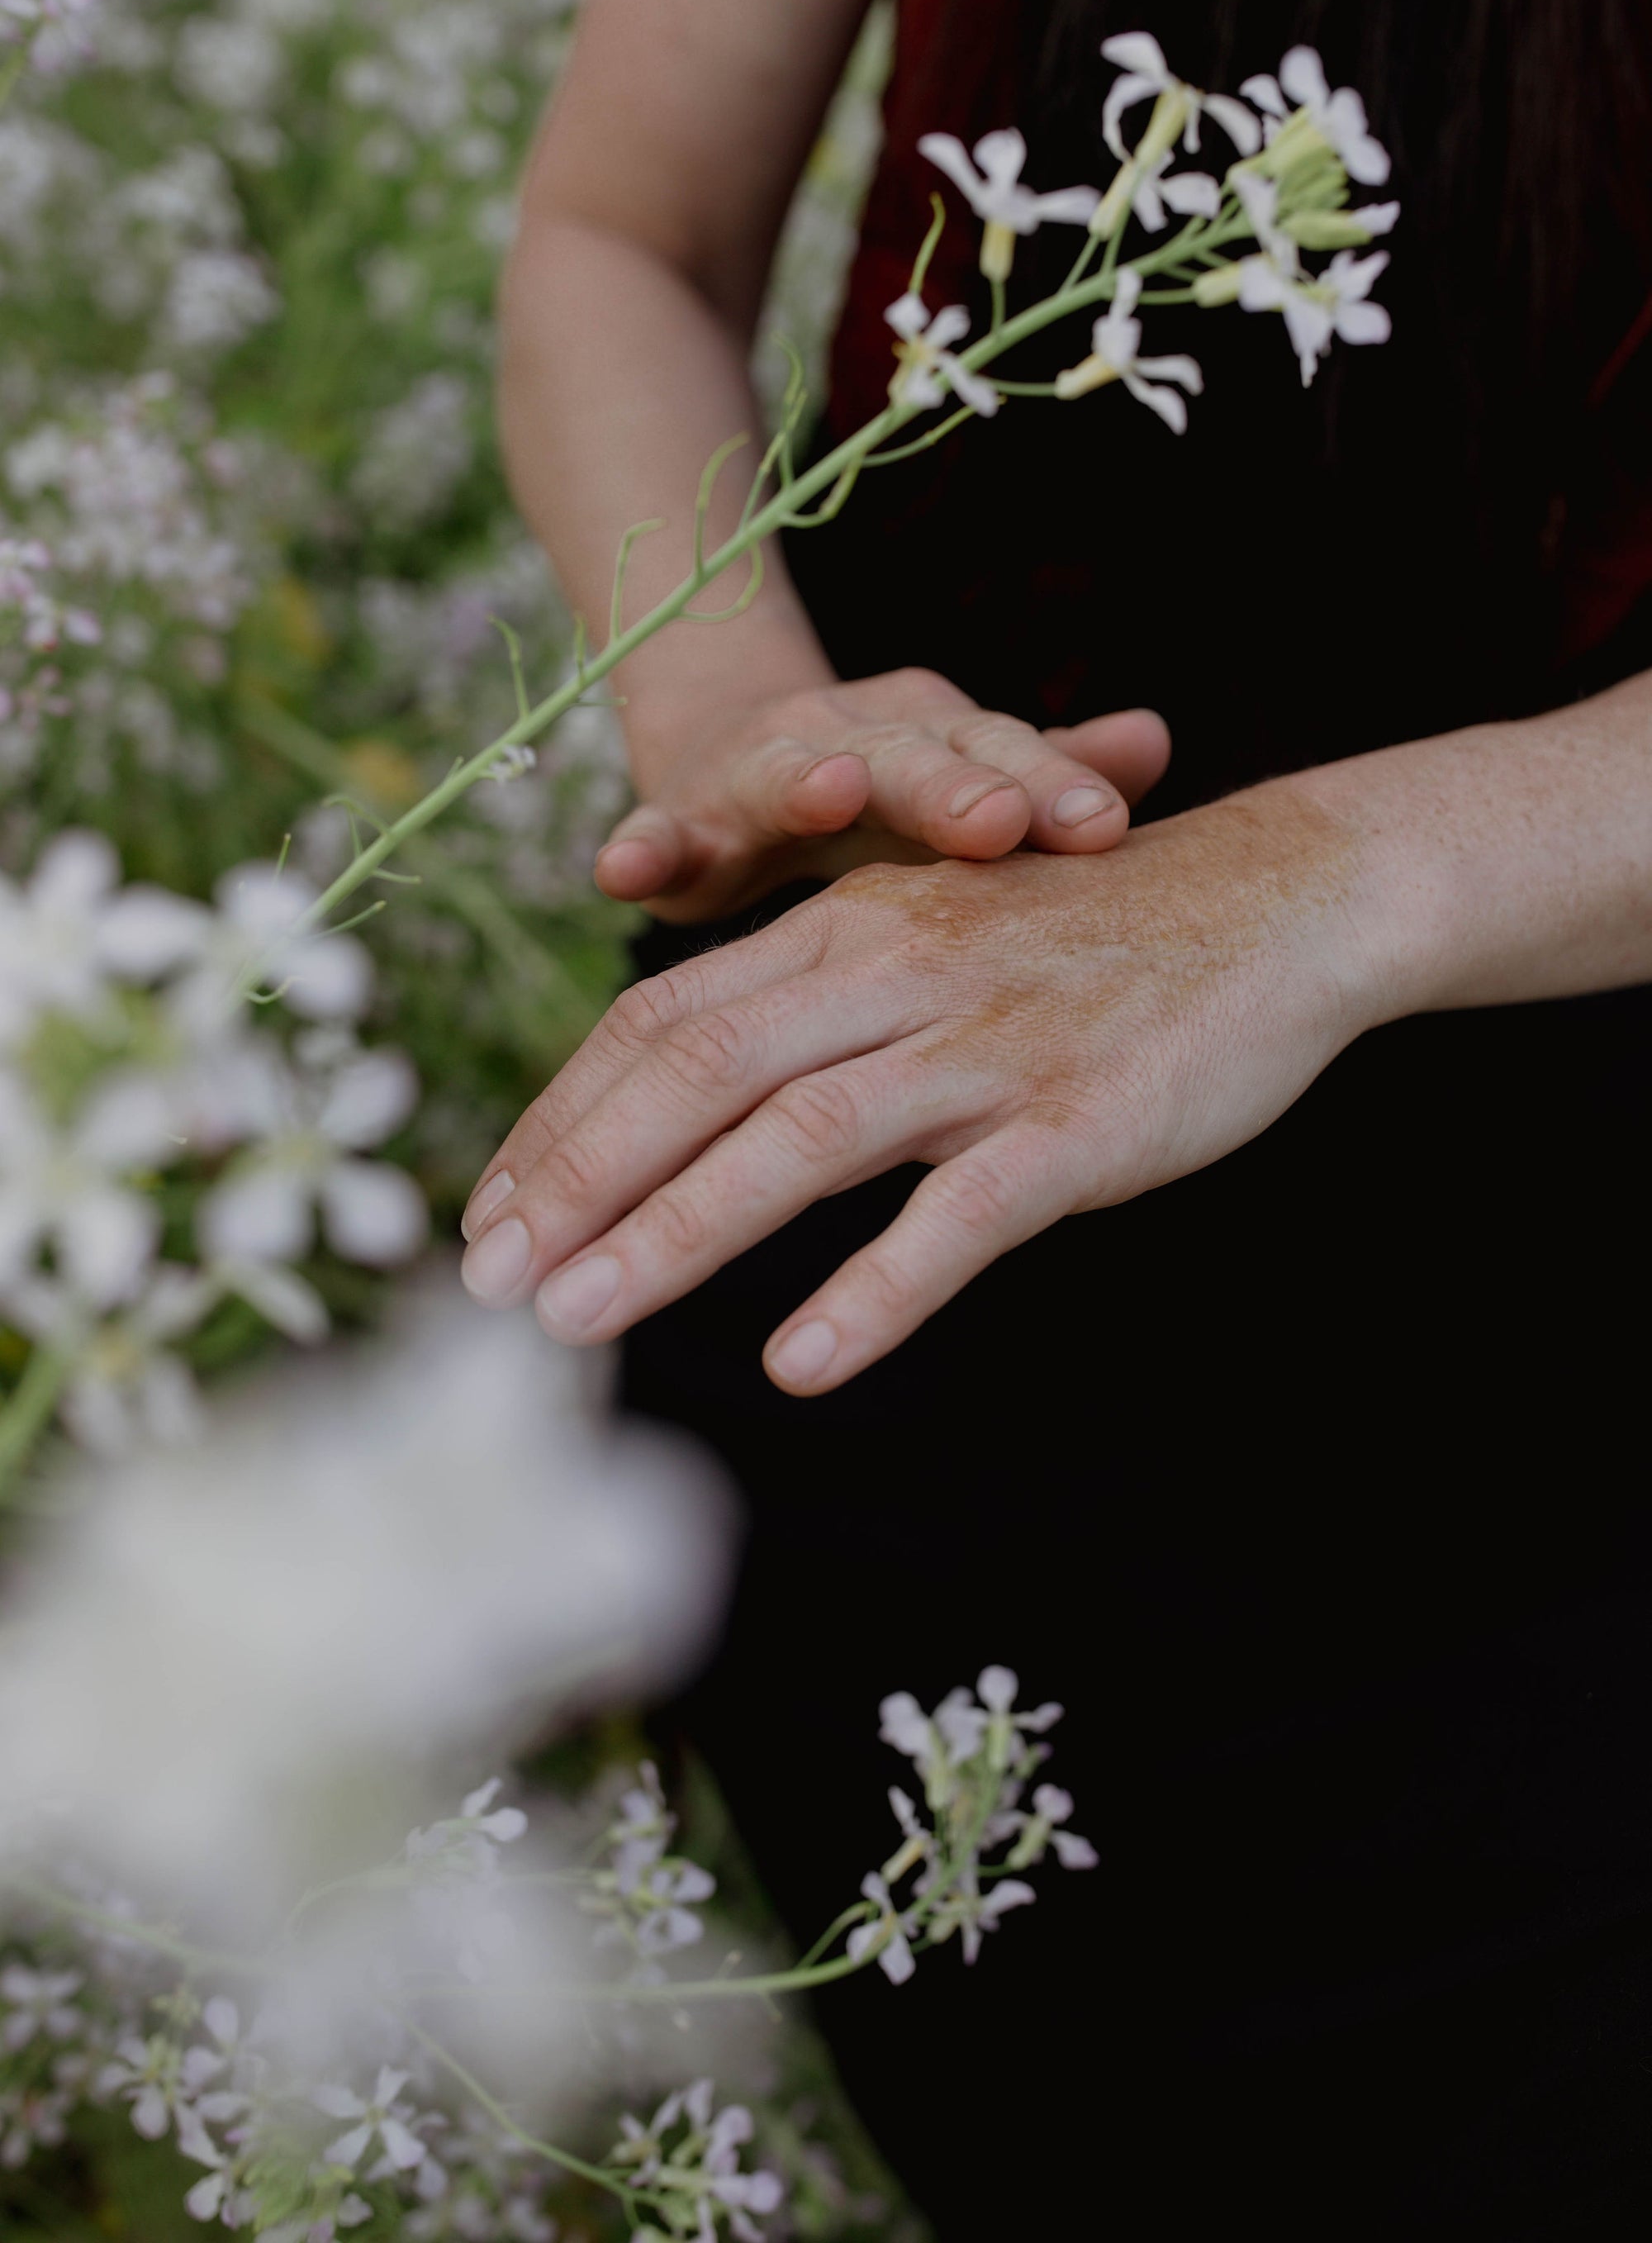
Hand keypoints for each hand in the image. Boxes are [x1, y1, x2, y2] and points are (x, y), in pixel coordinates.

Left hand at [460, 779, 1396, 1392]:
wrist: (1275, 901)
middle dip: (576, 1180)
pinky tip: (803, 1361)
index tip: (487, 1211)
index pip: (661, 1021)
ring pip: (799, 1138)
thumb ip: (816, 1010)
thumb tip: (692, 1111)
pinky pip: (960, 1213)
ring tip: (580, 1319)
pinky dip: (876, 1287)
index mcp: (846, 927)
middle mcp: (895, 971)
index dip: (561, 1119)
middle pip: (697, 1072)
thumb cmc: (1086, 942)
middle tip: (489, 1281)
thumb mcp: (930, 942)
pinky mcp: (1075, 1122)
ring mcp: (985, 1046)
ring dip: (676, 1233)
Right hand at [596, 667, 1171, 921]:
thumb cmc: (887, 795)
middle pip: (911, 757)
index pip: (1003, 757)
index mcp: (936, 739)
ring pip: (785, 772)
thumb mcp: (968, 784)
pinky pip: (657, 834)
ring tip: (831, 793)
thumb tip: (1156, 735)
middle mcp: (851, 738)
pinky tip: (622, 873)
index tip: (1105, 826)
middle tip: (998, 821)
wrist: (732, 753)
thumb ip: (1051, 771)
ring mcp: (754, 774)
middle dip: (951, 787)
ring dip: (805, 782)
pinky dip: (642, 848)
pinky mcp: (676, 823)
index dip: (1050, 786)